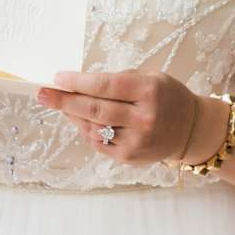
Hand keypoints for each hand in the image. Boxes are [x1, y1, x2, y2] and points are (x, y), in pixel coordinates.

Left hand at [38, 70, 203, 165]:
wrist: (191, 129)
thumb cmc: (168, 98)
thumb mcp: (152, 78)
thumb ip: (119, 79)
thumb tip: (80, 83)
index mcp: (150, 91)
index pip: (105, 85)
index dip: (78, 82)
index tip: (58, 78)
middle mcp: (144, 117)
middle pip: (94, 109)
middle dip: (64, 101)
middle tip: (43, 94)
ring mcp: (136, 140)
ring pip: (92, 128)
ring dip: (74, 116)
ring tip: (66, 106)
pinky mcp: (129, 156)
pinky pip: (98, 142)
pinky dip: (88, 130)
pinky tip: (86, 122)